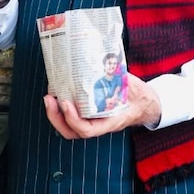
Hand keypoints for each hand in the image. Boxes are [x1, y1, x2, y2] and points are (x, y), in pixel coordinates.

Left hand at [44, 74, 161, 137]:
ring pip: (68, 126)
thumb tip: (106, 61)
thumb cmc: (138, 95)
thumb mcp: (132, 85)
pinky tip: (58, 91)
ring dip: (55, 113)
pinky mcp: (88, 114)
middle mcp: (98, 125)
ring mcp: (92, 121)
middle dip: (56, 117)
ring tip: (50, 95)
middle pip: (71, 132)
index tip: (66, 102)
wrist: (144, 103)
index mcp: (110, 122)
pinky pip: (71, 115)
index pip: (87, 130)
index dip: (73, 119)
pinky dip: (61, 106)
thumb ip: (118, 76)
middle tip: (49, 98)